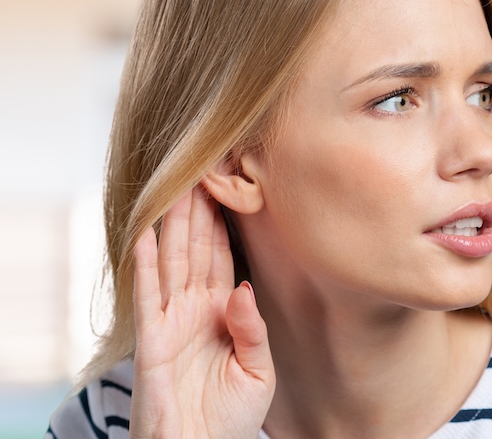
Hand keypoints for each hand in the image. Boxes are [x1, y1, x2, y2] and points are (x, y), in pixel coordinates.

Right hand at [129, 187, 275, 437]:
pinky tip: (145, 233)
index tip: (231, 185)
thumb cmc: (231, 418)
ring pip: (173, 261)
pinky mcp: (152, 340)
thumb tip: (239, 288)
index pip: (223, 257)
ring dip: (175, 224)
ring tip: (178, 185)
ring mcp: (172, 322)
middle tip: (205, 167)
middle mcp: (196, 310)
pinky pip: (148, 295)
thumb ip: (251, 329)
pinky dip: (145, 264)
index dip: (226, 223)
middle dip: (201, 210)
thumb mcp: (257, 370)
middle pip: (197, 249)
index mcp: (223, 314)